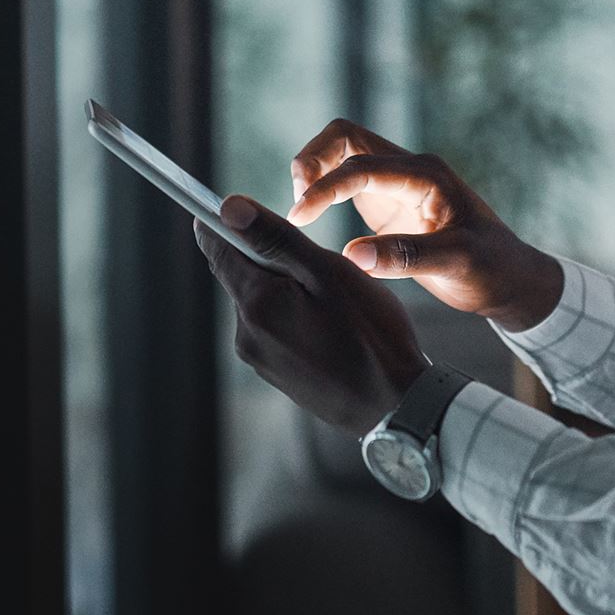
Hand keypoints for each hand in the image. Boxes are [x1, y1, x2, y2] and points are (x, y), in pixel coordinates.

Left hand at [194, 195, 428, 435]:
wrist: (396, 406)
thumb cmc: (371, 335)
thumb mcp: (328, 272)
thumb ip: (275, 238)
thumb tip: (228, 207)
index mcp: (256, 304)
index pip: (217, 247)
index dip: (229, 223)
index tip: (249, 212)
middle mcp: (246, 334)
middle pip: (242, 274)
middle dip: (272, 259)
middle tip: (322, 268)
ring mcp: (259, 358)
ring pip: (261, 301)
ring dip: (287, 289)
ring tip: (335, 304)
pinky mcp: (275, 373)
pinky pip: (275, 328)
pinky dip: (296, 316)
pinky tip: (332, 327)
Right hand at [286, 119, 562, 331]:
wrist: (508, 278)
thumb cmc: (490, 269)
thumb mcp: (456, 264)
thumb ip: (406, 257)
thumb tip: (352, 254)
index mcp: (425, 175)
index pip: (361, 165)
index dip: (325, 187)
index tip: (300, 217)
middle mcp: (409, 169)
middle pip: (345, 136)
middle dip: (312, 160)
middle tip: (297, 205)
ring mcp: (397, 181)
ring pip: (342, 151)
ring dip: (315, 169)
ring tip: (301, 210)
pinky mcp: (388, 200)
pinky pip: (346, 177)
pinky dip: (323, 187)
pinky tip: (311, 216)